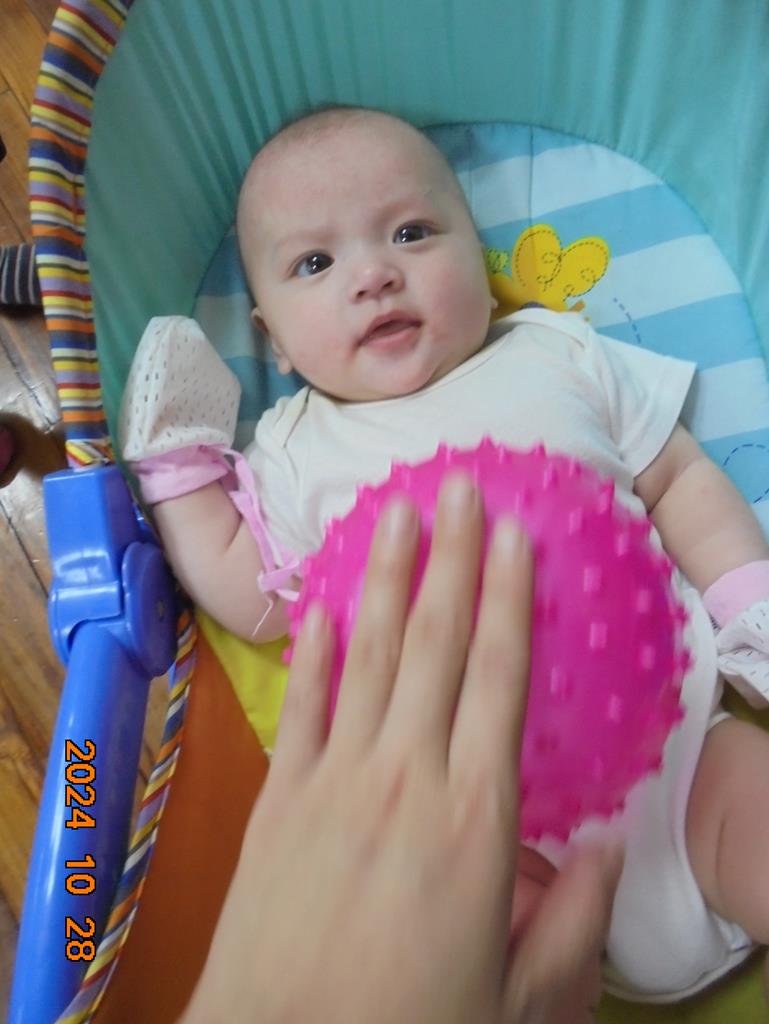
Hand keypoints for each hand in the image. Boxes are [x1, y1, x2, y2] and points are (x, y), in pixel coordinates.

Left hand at [182, 474, 621, 1022]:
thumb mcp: (521, 1000)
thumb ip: (576, 923)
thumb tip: (612, 847)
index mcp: (477, 817)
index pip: (500, 679)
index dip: (509, 599)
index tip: (513, 535)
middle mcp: (407, 775)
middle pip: (436, 644)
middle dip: (451, 558)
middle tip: (460, 486)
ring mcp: (335, 777)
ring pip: (368, 653)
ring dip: (387, 576)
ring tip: (399, 511)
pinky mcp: (279, 795)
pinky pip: (302, 703)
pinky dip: (314, 647)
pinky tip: (324, 600)